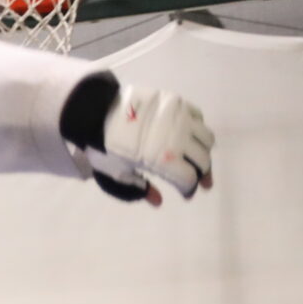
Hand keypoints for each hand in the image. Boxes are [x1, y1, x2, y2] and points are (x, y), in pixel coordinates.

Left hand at [84, 87, 213, 204]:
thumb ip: (138, 189)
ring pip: (206, 138)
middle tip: (203, 182)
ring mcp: (180, 118)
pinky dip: (198, 129)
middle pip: (202, 160)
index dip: (189, 189)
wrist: (96, 114)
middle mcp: (177, 139)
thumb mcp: (117, 174)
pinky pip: (198, 116)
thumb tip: (158, 201)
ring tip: (198, 159)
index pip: (188, 178)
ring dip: (204, 151)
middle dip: (203, 174)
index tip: (187, 194)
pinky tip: (190, 137)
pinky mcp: (177, 102)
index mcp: (162, 160)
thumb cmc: (104, 148)